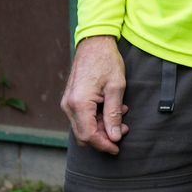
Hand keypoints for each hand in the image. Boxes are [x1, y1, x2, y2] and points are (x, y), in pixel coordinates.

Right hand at [60, 36, 128, 154]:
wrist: (94, 43)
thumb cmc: (106, 62)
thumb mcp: (116, 88)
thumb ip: (114, 114)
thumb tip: (114, 136)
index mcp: (79, 103)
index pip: (89, 135)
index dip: (103, 145)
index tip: (117, 148)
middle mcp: (68, 105)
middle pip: (84, 134)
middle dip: (104, 137)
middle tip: (123, 130)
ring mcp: (67, 103)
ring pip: (83, 127)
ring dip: (102, 127)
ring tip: (122, 117)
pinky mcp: (71, 100)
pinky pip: (82, 117)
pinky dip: (97, 119)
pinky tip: (112, 110)